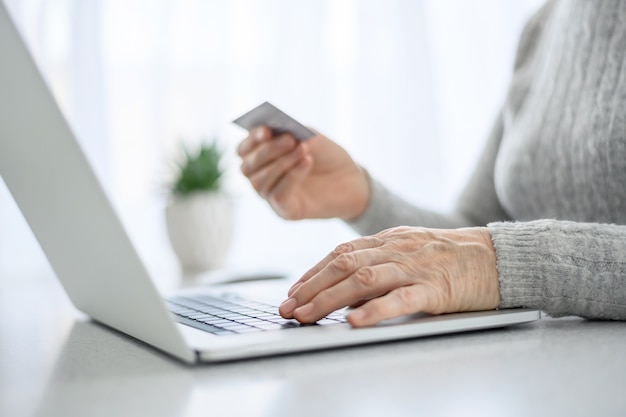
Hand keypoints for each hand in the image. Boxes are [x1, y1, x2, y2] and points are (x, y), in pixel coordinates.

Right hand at [237, 126, 368, 220]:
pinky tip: (307, 163)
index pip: (244, 150)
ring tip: (303, 151)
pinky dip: (291, 177)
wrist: (352, 180)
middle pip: (248, 166)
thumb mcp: (312, 138)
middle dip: (268, 151)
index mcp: (263, 157)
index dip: (251, 140)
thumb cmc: (328, 157)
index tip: (267, 130)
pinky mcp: (286, 211)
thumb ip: (293, 133)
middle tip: (290, 140)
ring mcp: (272, 196)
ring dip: (281, 163)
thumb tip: (276, 132)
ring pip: (260, 182)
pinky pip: (278, 195)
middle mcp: (262, 177)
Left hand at [279, 226, 500, 326]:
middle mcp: (396, 249)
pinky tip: (355, 322)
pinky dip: (375, 310)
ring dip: (329, 299)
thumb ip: (381, 261)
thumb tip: (347, 289)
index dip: (312, 272)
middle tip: (288, 308)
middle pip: (343, 265)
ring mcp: (414, 267)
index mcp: (388, 240)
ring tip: (307, 316)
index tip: (292, 291)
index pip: (340, 253)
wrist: (498, 256)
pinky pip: (401, 298)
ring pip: (363, 278)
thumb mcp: (411, 250)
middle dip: (311, 287)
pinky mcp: (435, 288)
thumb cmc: (452, 257)